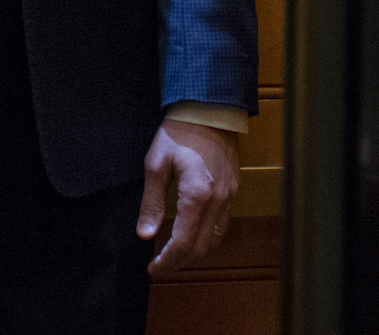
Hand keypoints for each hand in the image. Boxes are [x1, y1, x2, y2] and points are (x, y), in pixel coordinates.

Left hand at [136, 118, 239, 273]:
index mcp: (196, 195)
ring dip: (194, 255)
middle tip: (160, 267)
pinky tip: (193, 237)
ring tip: (174, 257)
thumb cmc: (179, 133)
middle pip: (200, 248)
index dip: (166, 261)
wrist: (209, 110)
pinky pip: (223, 226)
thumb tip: (145, 235)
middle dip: (179, 264)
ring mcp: (229, 197)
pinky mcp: (233, 190)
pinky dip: (208, 239)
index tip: (152, 268)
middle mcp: (217, 201)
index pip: (182, 243)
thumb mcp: (156, 164)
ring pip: (214, 241)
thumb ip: (151, 202)